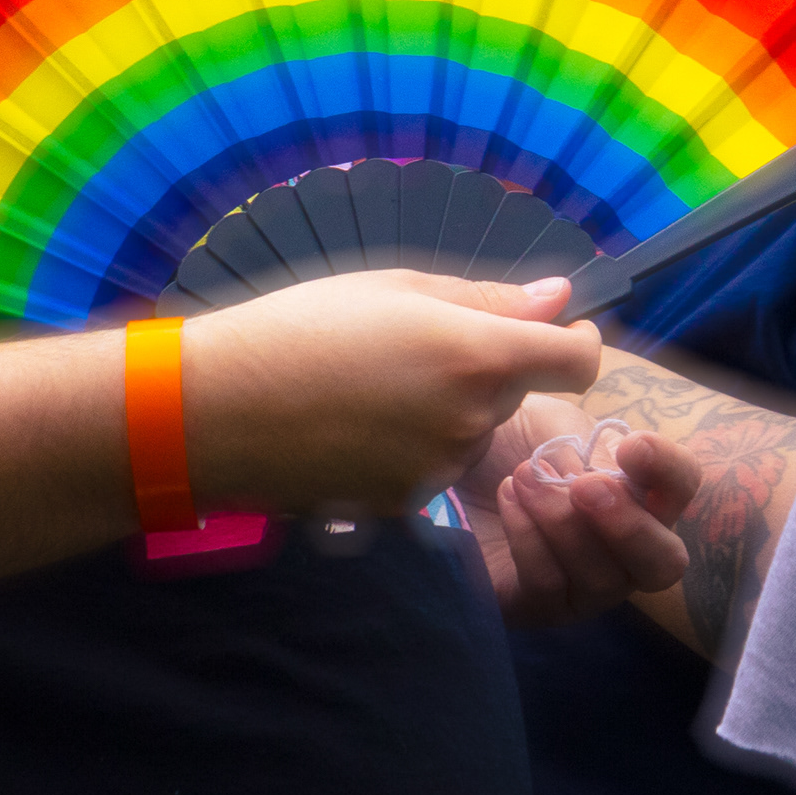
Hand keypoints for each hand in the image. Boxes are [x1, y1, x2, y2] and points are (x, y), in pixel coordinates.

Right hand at [179, 269, 603, 518]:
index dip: (577, 343)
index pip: (578, 361)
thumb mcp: (395, 287)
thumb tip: (560, 298)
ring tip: (372, 385)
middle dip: (486, 371)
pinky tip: (355, 426)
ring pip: (472, 432)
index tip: (561, 331)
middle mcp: (471, 420)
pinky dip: (411, 447)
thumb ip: (489, 298)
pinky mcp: (406, 507)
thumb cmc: (300, 328)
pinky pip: (433, 468)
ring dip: (447, 411)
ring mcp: (440, 471)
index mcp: (477, 355)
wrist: (216, 411)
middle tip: (414, 346)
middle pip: (515, 394)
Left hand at [460, 391, 698, 626]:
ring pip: (601, 578)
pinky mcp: (540, 606)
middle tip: (584, 486)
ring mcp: (588, 587)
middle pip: (665, 564)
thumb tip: (611, 475)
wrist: (453, 456)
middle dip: (629, 526)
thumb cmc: (517, 440)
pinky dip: (527, 537)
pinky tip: (506, 499)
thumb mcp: (557, 425)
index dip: (668, 470)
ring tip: (521, 476)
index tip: (630, 446)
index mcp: (642, 494)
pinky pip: (548, 585)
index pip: (682, 487)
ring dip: (560, 522)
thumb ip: (594, 446)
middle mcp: (628, 551)